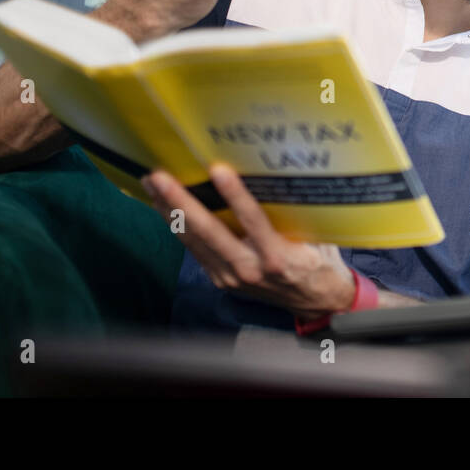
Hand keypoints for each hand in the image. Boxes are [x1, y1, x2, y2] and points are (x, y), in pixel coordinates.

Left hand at [141, 163, 356, 319]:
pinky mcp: (221, 279)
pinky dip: (178, 226)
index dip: (234, 195)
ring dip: (169, 211)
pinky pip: (195, 249)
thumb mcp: (316, 235)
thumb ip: (294, 213)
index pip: (253, 220)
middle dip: (181, 202)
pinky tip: (164, 208)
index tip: (218, 169)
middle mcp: (249, 268)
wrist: (316, 301)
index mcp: (277, 257)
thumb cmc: (317, 259)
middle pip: (209, 231)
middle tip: (160, 177)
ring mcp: (230, 276)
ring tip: (152, 185)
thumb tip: (275, 173)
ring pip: (194, 240)